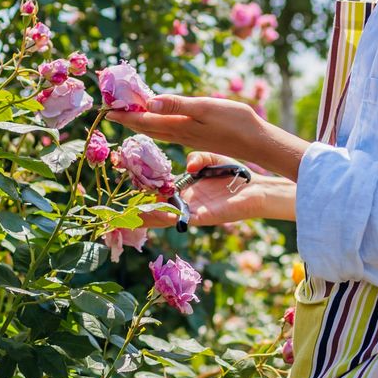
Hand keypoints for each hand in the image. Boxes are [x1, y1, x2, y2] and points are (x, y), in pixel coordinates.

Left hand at [105, 94, 309, 178]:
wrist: (257, 142)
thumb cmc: (235, 122)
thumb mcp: (205, 108)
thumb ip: (177, 105)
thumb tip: (148, 102)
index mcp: (178, 126)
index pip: (145, 120)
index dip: (125, 114)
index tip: (106, 109)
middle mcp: (180, 134)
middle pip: (147, 127)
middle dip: (128, 119)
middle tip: (110, 111)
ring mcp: (189, 138)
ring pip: (157, 130)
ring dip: (141, 122)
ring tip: (128, 115)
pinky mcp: (198, 138)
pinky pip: (168, 131)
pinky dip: (156, 125)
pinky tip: (158, 122)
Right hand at [138, 152, 262, 228]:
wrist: (255, 188)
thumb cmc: (232, 174)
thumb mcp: (211, 160)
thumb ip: (198, 159)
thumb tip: (189, 165)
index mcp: (184, 189)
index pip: (158, 193)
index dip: (143, 192)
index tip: (126, 189)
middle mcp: (186, 202)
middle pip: (157, 210)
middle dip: (140, 212)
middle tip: (121, 212)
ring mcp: (194, 211)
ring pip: (168, 219)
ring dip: (152, 218)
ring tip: (135, 217)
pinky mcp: (207, 217)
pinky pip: (186, 219)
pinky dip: (174, 218)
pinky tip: (165, 214)